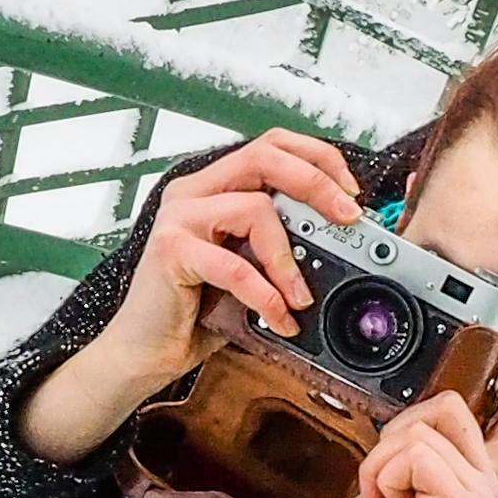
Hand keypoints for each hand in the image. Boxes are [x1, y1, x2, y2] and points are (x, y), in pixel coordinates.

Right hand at [19, 128, 368, 466]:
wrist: (146, 352)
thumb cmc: (197, 311)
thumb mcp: (251, 268)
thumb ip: (281, 245)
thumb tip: (341, 241)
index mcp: (213, 187)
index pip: (272, 145)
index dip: (317, 160)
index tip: (350, 194)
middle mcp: (193, 192)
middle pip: (265, 156)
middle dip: (317, 184)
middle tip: (348, 219)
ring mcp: (179, 217)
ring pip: (256, 209)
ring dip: (290, 259)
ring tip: (301, 297)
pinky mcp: (171, 250)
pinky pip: (236, 265)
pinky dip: (266, 295)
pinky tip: (278, 318)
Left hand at [309, 329, 497, 497]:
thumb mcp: (397, 474)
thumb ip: (423, 440)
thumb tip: (428, 407)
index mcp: (477, 474)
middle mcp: (489, 484)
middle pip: (452, 405)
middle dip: (396, 435)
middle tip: (385, 486)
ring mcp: (480, 496)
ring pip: (424, 429)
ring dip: (382, 462)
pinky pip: (414, 453)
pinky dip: (382, 477)